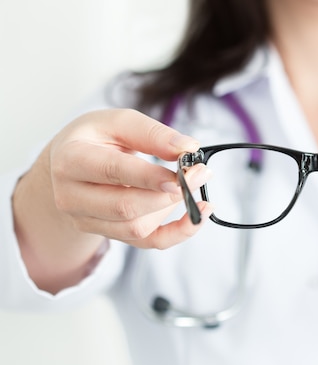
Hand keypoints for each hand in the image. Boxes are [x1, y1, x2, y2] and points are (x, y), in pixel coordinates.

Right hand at [45, 109, 212, 248]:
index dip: (151, 176)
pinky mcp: (107, 233)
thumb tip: (187, 148)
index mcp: (70, 160)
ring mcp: (86, 220)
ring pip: (137, 227)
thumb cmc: (95, 138)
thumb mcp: (118, 122)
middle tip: (201, 172)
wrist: (68, 164)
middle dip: (171, 193)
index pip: (113, 171)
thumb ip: (152, 133)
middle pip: (126, 207)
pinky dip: (177, 233)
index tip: (184, 171)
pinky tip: (198, 217)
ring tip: (192, 184)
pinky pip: (146, 242)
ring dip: (173, 208)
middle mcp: (71, 196)